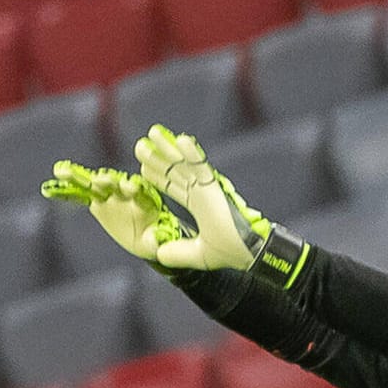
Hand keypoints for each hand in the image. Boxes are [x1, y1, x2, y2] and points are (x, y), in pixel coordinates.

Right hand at [40, 159, 182, 264]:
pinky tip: (53, 180)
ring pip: (94, 184)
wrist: (143, 235)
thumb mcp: (157, 241)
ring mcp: (110, 195)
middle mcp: (126, 193)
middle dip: (108, 182)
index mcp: (145, 200)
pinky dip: (67, 188)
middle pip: (116, 184)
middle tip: (101, 179)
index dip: (134, 189)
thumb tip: (159, 246)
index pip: (140, 192)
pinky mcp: (97, 201)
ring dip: (79, 177)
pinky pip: (80, 194)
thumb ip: (157, 241)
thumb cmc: (155, 238)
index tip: (129, 187)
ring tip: (62, 171)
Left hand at [133, 124, 271, 271]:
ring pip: (184, 164)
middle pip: (174, 172)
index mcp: (198, 205)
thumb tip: (158, 255)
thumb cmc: (228, 252)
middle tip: (139, 145)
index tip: (141, 167)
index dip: (157, 177)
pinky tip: (181, 140)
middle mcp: (201, 193)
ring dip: (168, 148)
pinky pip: (202, 167)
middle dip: (157, 159)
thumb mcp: (196, 254)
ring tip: (152, 133)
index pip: (173, 187)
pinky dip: (192, 153)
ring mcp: (207, 188)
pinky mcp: (215, 187)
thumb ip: (177, 253)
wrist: (247, 253)